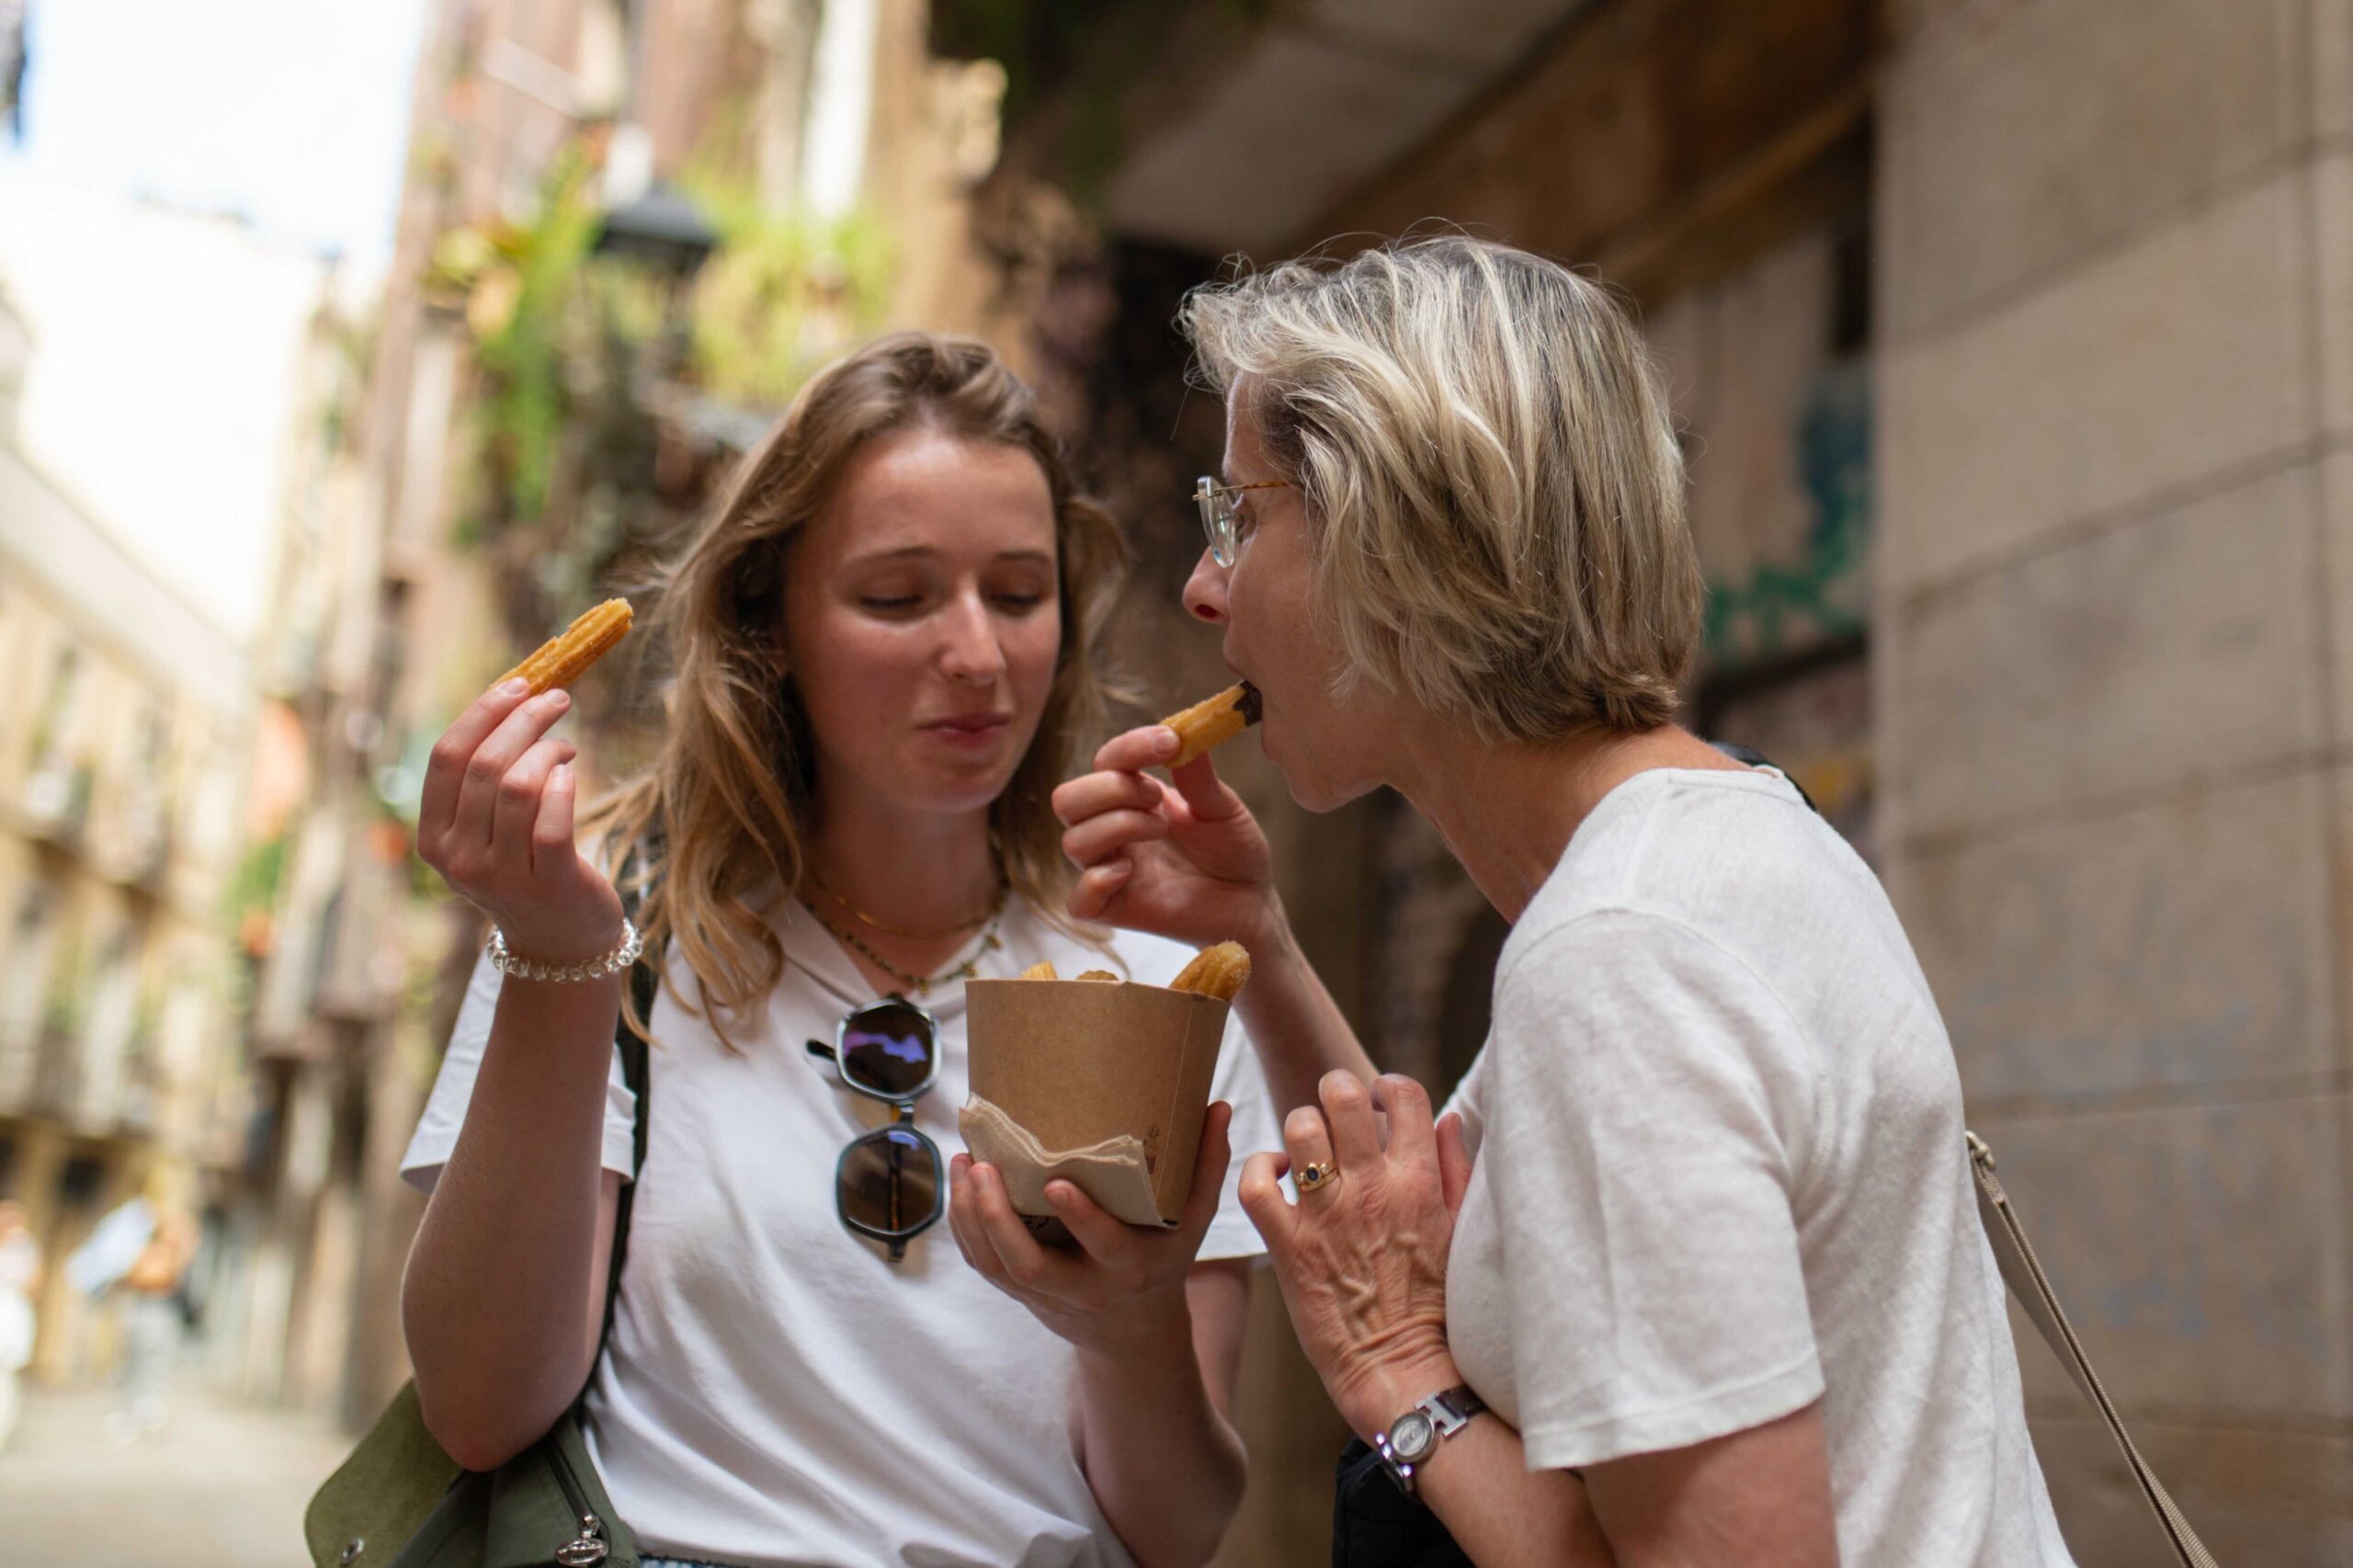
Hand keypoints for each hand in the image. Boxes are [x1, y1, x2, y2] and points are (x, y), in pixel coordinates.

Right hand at [416, 679, 625, 966]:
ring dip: (550, 749)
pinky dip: (565, 782)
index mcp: (433, 839)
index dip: (482, 713)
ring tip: (566, 748)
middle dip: (526, 719)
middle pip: (486, 764)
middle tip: (558, 699)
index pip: (447, 758)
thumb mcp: (486, 830)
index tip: (518, 685)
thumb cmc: (526, 866)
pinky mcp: (549, 884)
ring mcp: (501, 876)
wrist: (560, 941)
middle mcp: (459, 859)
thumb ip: (485, 777)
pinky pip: (554, 818)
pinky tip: (572, 773)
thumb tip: (514, 694)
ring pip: (520, 785)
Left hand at [951, 1101, 1236, 1357]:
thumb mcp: (1195, 1222)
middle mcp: (1085, 1287)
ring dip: (972, 1218)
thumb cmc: (1166, 1258)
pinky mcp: (1020, 1294)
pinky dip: (965, 1227)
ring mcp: (1047, 1295)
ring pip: (996, 1267)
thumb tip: (1219, 1105)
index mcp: (1131, 1266)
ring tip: (964, 1163)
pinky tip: (960, 1184)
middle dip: (999, 1220)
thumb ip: (1207, 1165)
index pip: (1105, 1246)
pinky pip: (983, 1266)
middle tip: (984, 1167)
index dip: (1080, 1218)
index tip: (1056, 1181)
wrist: (1133, 1334)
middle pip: (1029, 1266)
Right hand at [1051, 726, 1276, 948]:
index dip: (1129, 747)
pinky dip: (1097, 881)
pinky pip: (1078, 900)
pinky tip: (1130, 872)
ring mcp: (1110, 870)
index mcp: (1133, 798)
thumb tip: (1182, 733)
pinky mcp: (1115, 910)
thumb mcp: (1223, 808)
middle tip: (1156, 798)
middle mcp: (1113, 831)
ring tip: (1161, 830)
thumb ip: (1198, 776)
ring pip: (1072, 842)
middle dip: (1110, 789)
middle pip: (1067, 799)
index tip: (1169, 743)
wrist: (1252, 903)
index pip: (1104, 762)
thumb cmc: (1234, 851)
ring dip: (1117, 826)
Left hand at [1238, 1072, 1476, 1437]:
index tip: (1380, 1104)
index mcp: (1418, 1180)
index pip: (1404, 1095)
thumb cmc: (1437, 1304)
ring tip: (1306, 1149)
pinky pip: (1255, 1183)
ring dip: (1300, 1129)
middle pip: (1342, 1096)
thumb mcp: (1461, 1231)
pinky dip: (1257, 1169)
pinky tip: (1274, 1175)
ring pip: (1298, 1127)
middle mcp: (1373, 1187)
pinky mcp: (1289, 1244)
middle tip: (1335, 1114)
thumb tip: (1447, 1118)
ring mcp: (1327, 1214)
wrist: (1403, 1370)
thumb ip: (1455, 1169)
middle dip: (1335, 1092)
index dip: (1387, 1088)